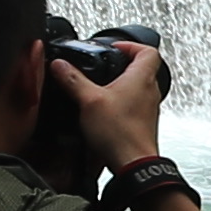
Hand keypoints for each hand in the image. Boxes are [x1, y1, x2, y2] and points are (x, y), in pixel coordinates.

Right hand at [49, 40, 169, 168]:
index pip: (147, 50)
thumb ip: (73, 80)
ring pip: (138, 87)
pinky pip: (134, 106)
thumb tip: (60, 65)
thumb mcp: (88, 100)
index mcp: (141, 78)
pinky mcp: (142, 124)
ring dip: (121, 85)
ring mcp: (148, 109)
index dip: (131, 45)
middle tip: (104, 66)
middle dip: (122, 64)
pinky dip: (121, 103)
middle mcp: (149, 91)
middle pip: (142, 68)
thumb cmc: (120, 133)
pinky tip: (103, 112)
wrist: (134, 165)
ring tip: (101, 88)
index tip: (114, 48)